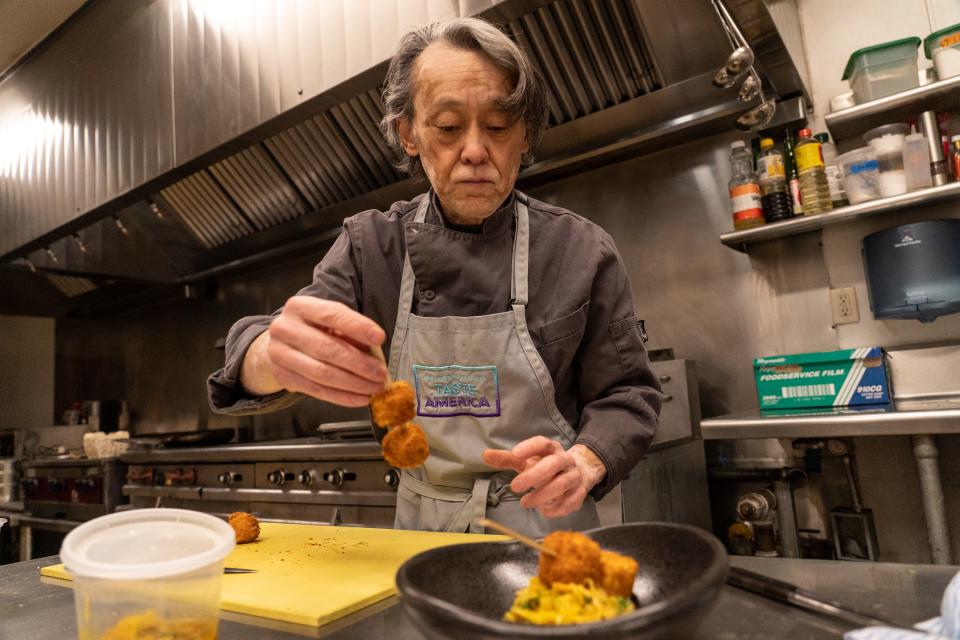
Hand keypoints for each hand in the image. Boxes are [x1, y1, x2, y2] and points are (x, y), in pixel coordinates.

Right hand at [241, 297, 387, 406]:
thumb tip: (376, 353)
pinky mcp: (283, 377)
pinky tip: (360, 398)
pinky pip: (317, 390)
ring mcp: (280, 354)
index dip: (357, 327)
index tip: (380, 338)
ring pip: (323, 373)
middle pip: (327, 348)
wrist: (280, 343)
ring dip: (353, 383)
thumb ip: (349, 331)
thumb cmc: (312, 329)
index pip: (331, 314)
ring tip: (374, 387)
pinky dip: (342, 396)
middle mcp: (286, 329)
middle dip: (359, 363)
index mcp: (300, 307)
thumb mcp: (329, 322)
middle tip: (381, 373)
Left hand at [482, 436, 605, 518]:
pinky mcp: (580, 492)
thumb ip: (508, 459)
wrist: (579, 472)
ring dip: (543, 495)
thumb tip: (485, 455)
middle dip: (534, 475)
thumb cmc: (545, 466)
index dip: (529, 447)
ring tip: (525, 503)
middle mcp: (565, 460)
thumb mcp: (527, 461)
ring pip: (562, 484)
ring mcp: (574, 476)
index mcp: (551, 448)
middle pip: (553, 464)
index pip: (542, 443)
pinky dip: (556, 508)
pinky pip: (570, 501)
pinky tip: (543, 511)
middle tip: (515, 487)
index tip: (515, 454)